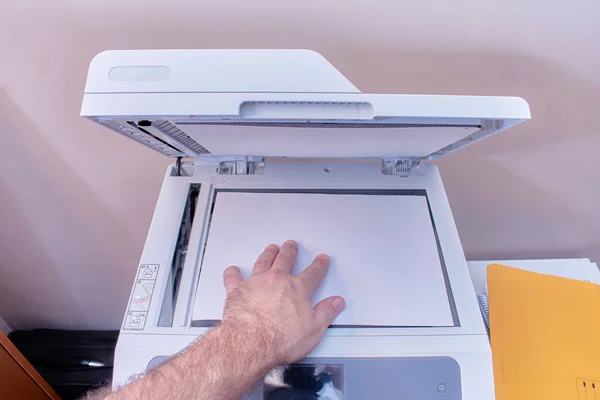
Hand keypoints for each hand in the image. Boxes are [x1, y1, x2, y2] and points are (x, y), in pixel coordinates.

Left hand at [221, 240, 344, 366]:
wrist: (251, 343)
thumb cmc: (280, 339)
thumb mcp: (314, 329)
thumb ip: (326, 312)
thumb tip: (336, 302)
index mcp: (297, 288)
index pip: (313, 273)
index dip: (319, 266)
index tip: (321, 260)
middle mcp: (277, 280)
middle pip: (285, 260)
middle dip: (290, 251)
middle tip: (291, 245)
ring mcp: (256, 283)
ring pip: (263, 262)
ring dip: (268, 254)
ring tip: (270, 248)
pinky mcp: (237, 291)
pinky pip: (233, 277)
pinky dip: (233, 273)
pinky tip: (233, 270)